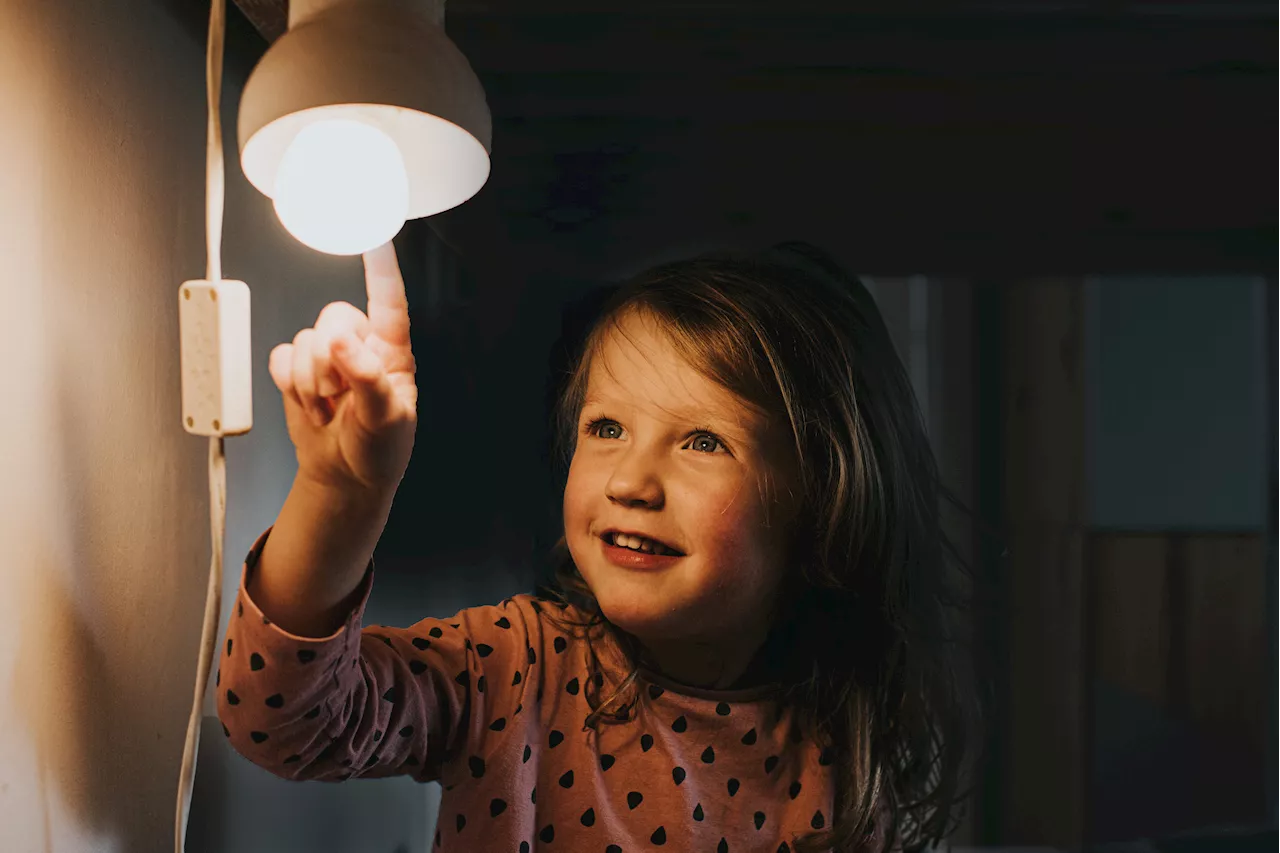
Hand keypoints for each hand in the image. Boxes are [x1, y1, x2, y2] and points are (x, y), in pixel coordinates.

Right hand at [268, 242, 417, 497]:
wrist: (344, 477)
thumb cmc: (379, 449)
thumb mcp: (387, 420)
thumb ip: (368, 378)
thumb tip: (342, 341)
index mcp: (392, 351)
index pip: (389, 302)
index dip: (382, 270)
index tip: (376, 240)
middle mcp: (360, 345)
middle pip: (333, 317)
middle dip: (330, 362)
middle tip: (341, 396)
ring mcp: (327, 356)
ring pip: (304, 339)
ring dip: (310, 382)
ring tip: (329, 408)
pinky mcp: (298, 369)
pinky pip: (280, 356)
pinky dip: (289, 383)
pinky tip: (309, 404)